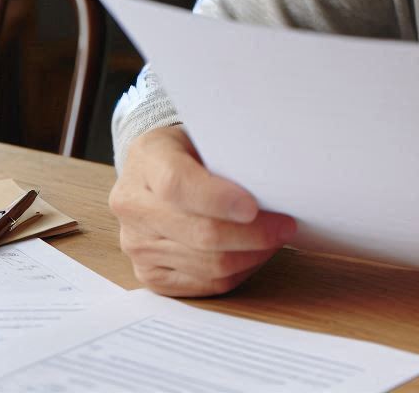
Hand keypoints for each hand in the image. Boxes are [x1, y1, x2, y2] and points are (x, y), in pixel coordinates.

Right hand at [109, 125, 295, 296]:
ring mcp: (137, 245)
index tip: (254, 206)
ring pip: (205, 265)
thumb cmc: (190, 149)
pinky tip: (254, 254)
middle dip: (252, 234)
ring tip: (275, 239)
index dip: (218, 199)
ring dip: (250, 255)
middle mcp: (133, 207)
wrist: (154, 170)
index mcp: (146, 161)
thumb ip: (227, 152)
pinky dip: (236, 272)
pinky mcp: (149, 274)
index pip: (178, 185)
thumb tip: (272, 176)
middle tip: (285, 226)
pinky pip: (202, 285)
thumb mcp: (203, 133)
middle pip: (199, 232)